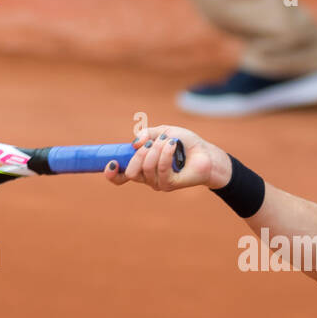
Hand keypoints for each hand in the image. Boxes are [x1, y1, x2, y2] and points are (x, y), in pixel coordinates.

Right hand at [105, 125, 228, 191]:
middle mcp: (147, 178)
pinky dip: (166, 153)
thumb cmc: (184, 144)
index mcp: (141, 166)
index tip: (112, 162)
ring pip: (146, 168)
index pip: (120, 176)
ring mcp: (158, 183)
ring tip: (169, 142)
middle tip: (151, 144)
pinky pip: (161, 169)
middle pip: (131, 172)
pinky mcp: (170, 185)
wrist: (205, 153)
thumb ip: (147, 135)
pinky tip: (173, 145)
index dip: (111, 173)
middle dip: (139, 154)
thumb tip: (135, 144)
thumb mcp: (163, 132)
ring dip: (156, 150)